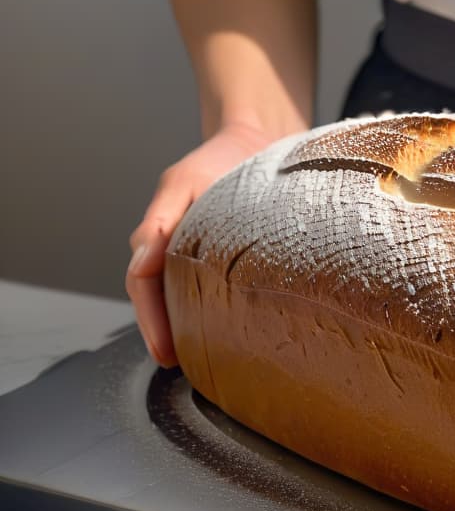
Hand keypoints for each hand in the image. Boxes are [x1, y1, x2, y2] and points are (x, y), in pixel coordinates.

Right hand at [126, 122, 272, 366]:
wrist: (258, 144)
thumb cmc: (219, 161)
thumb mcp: (184, 183)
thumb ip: (159, 221)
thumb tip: (139, 260)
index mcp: (159, 238)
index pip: (144, 289)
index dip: (151, 323)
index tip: (164, 353)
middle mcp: (175, 252)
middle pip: (161, 302)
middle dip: (167, 335)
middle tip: (182, 366)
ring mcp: (200, 257)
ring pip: (187, 300)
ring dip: (190, 329)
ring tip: (205, 360)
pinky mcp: (229, 259)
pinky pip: (216, 292)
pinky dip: (219, 314)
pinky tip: (234, 333)